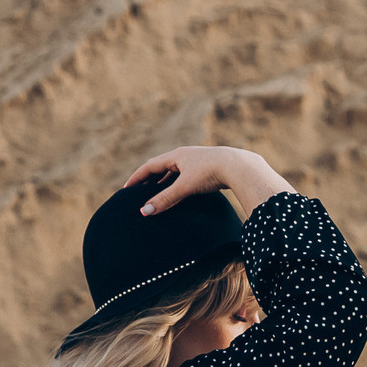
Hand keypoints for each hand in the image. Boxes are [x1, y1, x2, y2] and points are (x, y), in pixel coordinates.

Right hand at [126, 146, 292, 215]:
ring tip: (156, 194)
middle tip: (138, 192)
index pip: (150, 166)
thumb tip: (144, 211)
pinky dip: (178, 184)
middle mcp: (186, 155)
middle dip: (149, 179)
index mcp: (177, 155)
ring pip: (175, 171)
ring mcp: (197, 160)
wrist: (240, 167)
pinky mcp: (208, 168)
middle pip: (161, 167)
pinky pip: (186, 176)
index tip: (126, 189)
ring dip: (164, 182)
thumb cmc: (211, 173)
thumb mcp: (185, 187)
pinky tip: (181, 193)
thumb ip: (165, 199)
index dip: (137, 177)